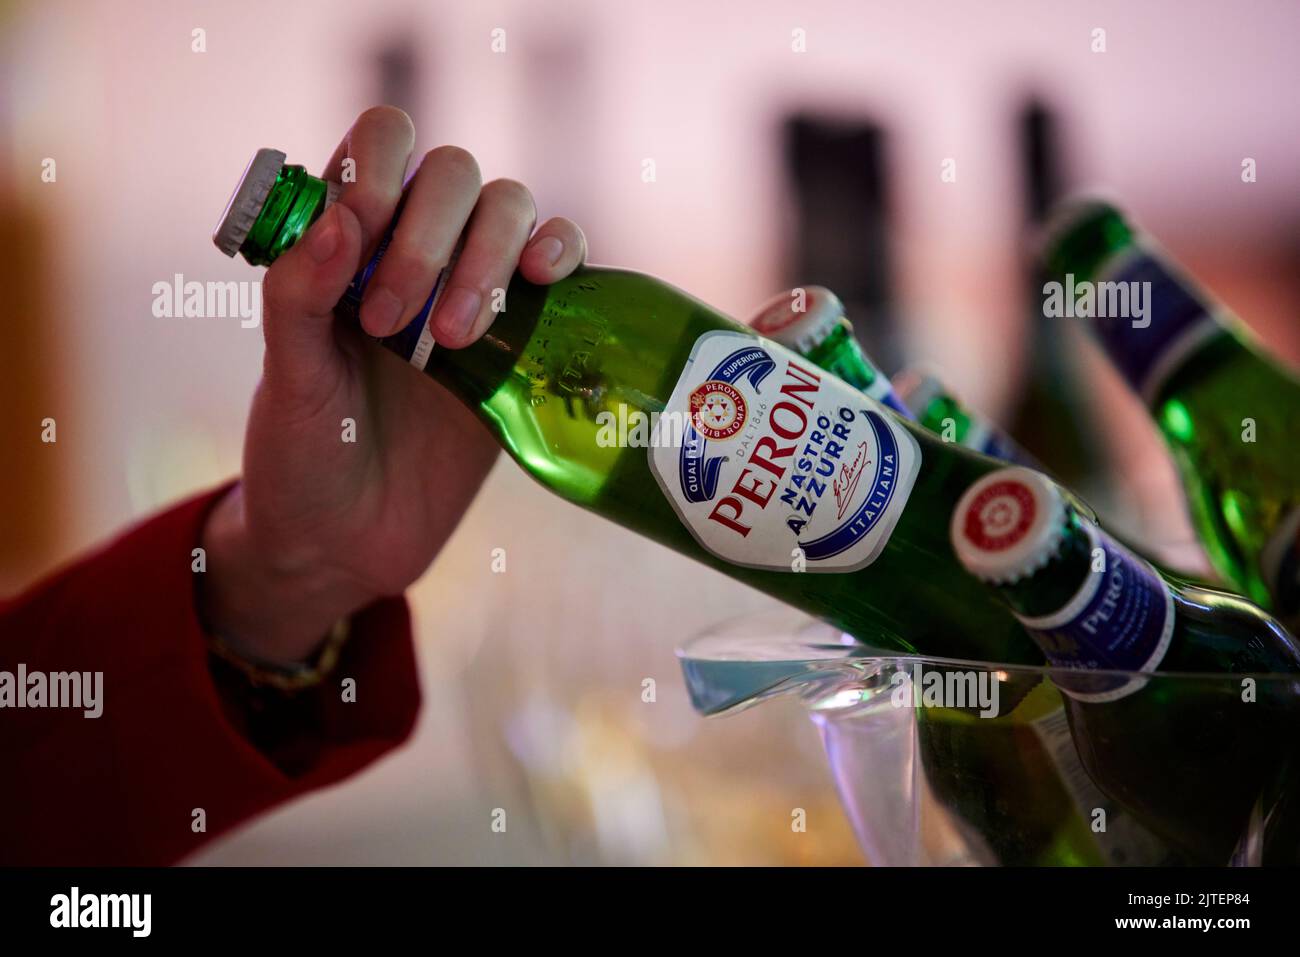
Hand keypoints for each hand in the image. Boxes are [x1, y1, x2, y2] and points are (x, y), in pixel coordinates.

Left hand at [200, 106, 587, 663]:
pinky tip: (542, 279)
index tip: (362, 234)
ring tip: (456, 337)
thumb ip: (299, 294)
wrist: (351, 546)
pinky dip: (561, 250)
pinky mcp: (527, 338)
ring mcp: (474, 290)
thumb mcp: (286, 380)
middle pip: (454, 174)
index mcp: (346, 244)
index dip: (380, 169)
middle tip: (396, 325)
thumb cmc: (303, 459)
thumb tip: (344, 218)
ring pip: (511, 208)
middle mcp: (414, 252)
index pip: (379, 145)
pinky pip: (563, 261)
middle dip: (430, 236)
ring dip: (489, 254)